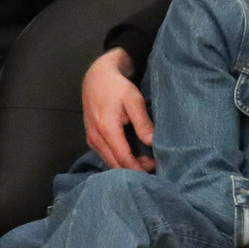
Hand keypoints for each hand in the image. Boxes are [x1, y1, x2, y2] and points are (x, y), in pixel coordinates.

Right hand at [82, 48, 154, 170]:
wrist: (97, 77)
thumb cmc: (117, 87)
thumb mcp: (134, 100)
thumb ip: (143, 123)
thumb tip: (153, 143)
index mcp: (106, 129)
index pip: (123, 158)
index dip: (140, 167)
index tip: (156, 166)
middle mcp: (95, 138)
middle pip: (115, 165)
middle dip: (134, 170)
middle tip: (154, 168)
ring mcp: (91, 140)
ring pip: (110, 163)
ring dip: (127, 167)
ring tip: (146, 164)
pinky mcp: (92, 139)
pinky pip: (106, 156)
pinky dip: (119, 161)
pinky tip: (134, 159)